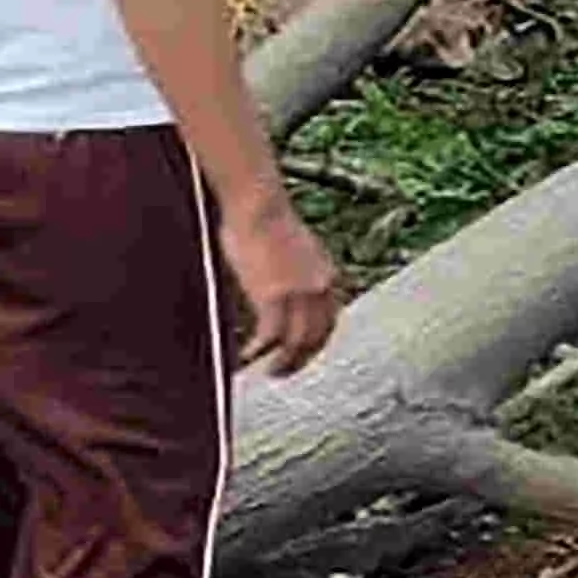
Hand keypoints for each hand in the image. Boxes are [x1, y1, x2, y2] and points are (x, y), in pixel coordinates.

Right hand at [223, 199, 345, 375]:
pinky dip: (258, 351)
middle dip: (301, 360)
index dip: (317, 342)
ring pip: (296, 343)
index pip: (330, 321)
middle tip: (283, 372)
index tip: (303, 353)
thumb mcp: (294, 251)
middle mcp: (320, 288)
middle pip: (316, 338)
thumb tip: (283, 288)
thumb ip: (296, 274)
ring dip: (282, 363)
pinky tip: (246, 357)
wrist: (259, 204)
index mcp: (328, 276)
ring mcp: (299, 294)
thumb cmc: (267, 219)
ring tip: (269, 373)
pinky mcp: (274, 296)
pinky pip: (269, 337)